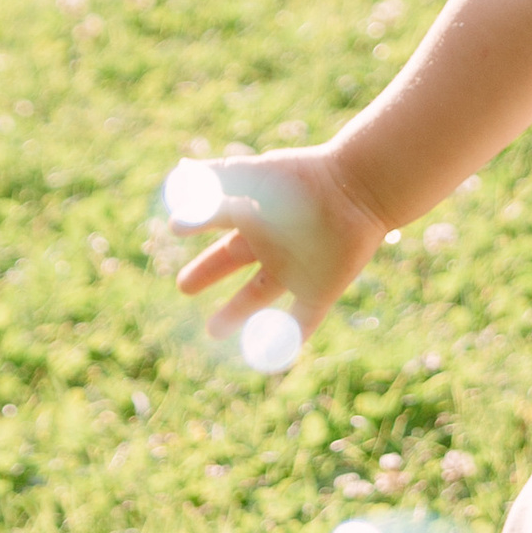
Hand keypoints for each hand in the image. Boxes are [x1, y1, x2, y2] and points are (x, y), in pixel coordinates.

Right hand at [170, 146, 388, 345]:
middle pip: (234, 261)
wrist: (355, 190)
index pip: (218, 220)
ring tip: (213, 331)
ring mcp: (297, 268)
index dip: (196, 222)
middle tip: (183, 287)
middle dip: (208, 272)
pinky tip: (267, 356)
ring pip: (261, 296)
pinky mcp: (321, 290)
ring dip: (238, 313)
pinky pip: (302, 321)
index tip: (176, 227)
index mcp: (257, 214)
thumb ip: (215, 180)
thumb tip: (180, 176)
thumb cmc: (300, 182)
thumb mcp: (252, 178)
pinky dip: (287, 340)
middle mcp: (274, 243)